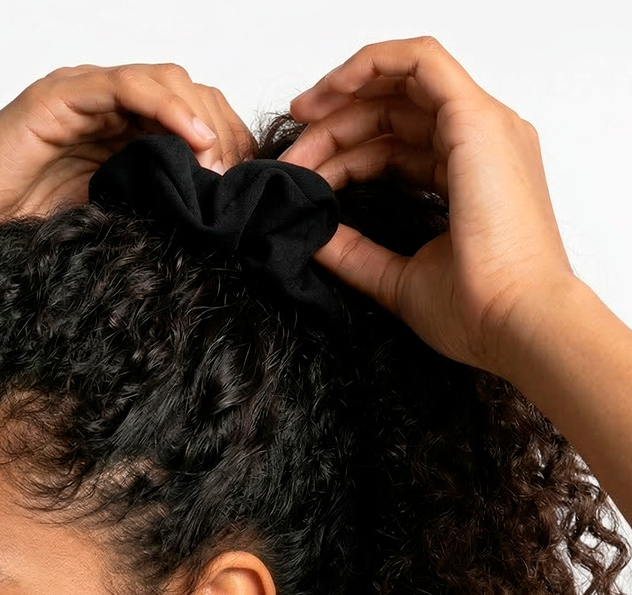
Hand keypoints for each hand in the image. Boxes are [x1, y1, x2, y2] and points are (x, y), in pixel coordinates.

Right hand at [0, 63, 256, 256]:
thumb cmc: (19, 235)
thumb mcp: (110, 224)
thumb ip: (152, 209)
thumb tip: (213, 226)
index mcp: (121, 137)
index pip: (193, 121)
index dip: (228, 147)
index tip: (246, 190)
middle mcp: (106, 110)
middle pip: (188, 95)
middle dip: (224, 132)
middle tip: (238, 179)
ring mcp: (82, 97)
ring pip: (163, 81)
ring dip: (202, 117)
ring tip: (219, 162)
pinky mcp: (59, 97)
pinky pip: (124, 85)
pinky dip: (165, 104)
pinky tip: (192, 137)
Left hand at [279, 36, 579, 378]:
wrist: (513, 323)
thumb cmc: (474, 311)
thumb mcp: (395, 279)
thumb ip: (354, 254)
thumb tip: (311, 236)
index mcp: (466, 177)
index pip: (394, 146)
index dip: (342, 156)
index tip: (301, 179)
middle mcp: (478, 144)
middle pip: (391, 112)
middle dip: (332, 127)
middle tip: (291, 159)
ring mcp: (481, 127)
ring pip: (400, 82)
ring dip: (344, 94)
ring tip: (300, 120)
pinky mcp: (475, 120)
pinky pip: (419, 61)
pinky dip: (371, 63)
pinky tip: (329, 90)